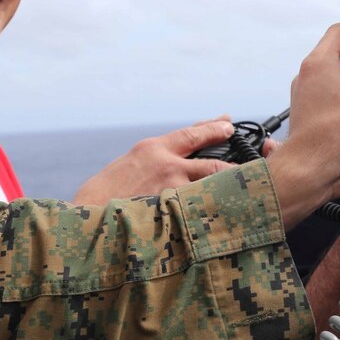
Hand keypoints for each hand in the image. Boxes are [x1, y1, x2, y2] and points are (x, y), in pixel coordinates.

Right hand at [72, 118, 235, 204]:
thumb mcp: (125, 168)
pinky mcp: (175, 209)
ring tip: (250, 189)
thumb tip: (169, 165)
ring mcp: (173, 186)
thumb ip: (151, 164)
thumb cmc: (100, 197)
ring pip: (214, 182)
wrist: (85, 216)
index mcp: (152, 149)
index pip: (191, 133)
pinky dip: (218, 208)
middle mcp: (166, 162)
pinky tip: (234, 213)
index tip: (228, 122)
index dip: (213, 127)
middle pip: (212, 158)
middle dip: (234, 159)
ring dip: (231, 185)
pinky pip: (204, 207)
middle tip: (253, 159)